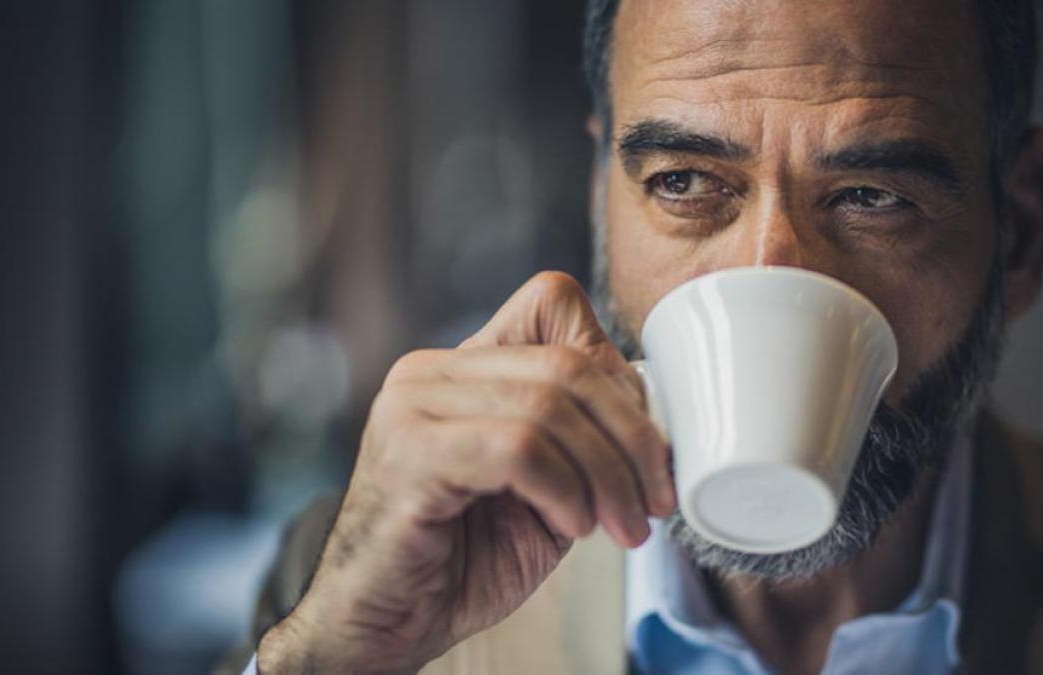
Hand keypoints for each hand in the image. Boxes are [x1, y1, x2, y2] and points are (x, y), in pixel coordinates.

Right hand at [257, 272, 674, 673]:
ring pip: (548, 406)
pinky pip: (517, 449)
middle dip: (632, 437)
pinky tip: (572, 525)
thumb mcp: (548, 487)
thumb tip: (654, 413)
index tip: (645, 447)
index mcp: (463, 365)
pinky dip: (565, 490)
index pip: (552, 301)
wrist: (387, 625)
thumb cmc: (465, 560)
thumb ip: (584, 437)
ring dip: (606, 475)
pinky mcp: (409, 455)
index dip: (615, 369)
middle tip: (655, 500)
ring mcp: (412, 407)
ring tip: (620, 525)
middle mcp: (431, 372)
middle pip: (567, 363)